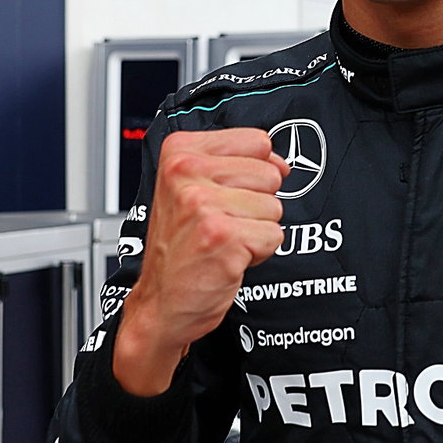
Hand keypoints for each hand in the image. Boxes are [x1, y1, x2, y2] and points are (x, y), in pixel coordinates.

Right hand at [115, 129, 288, 393]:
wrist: (161, 301)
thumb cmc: (179, 247)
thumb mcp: (195, 188)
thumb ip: (239, 164)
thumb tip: (282, 164)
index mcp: (179, 151)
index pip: (257, 141)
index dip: (253, 172)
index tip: (226, 193)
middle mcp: (186, 172)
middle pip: (270, 175)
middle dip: (256, 204)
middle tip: (222, 223)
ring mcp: (203, 205)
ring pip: (275, 207)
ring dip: (256, 229)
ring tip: (222, 240)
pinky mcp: (222, 237)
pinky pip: (274, 236)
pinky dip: (258, 252)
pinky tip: (227, 257)